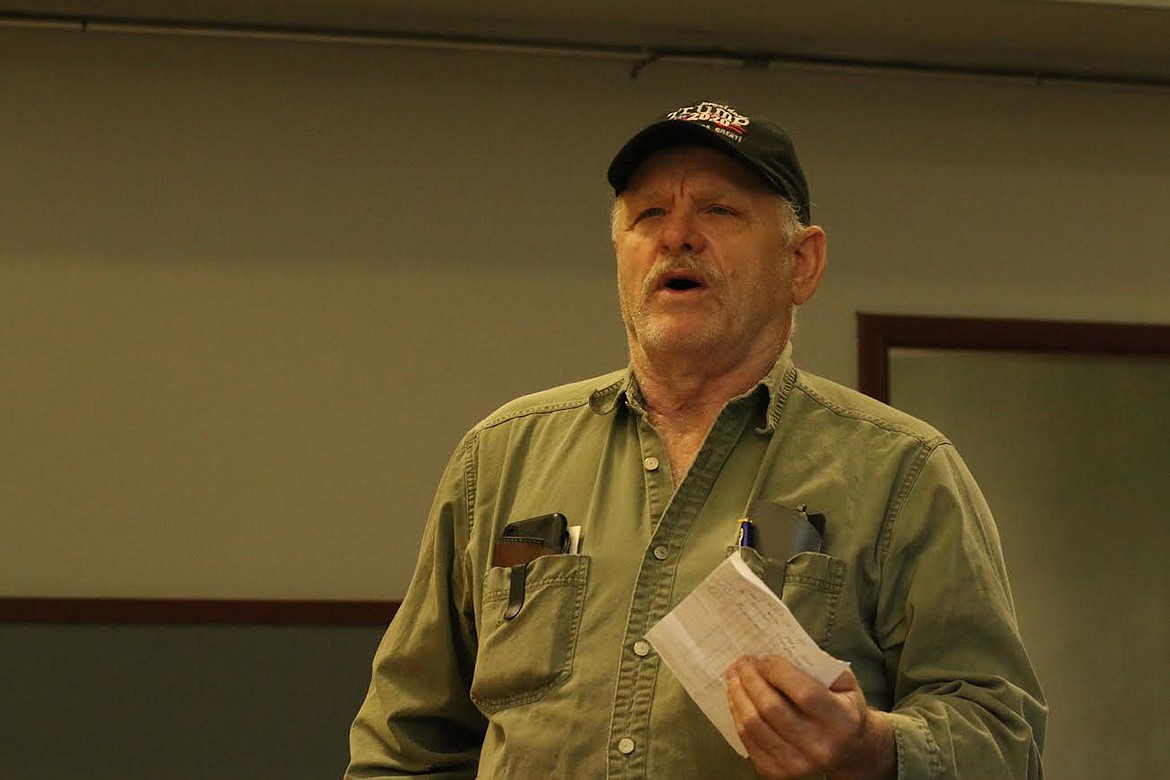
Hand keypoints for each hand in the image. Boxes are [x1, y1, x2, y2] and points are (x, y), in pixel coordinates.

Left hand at [725, 656, 894, 779]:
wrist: (851, 752)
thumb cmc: (845, 709)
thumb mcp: (845, 683)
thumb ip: (818, 666)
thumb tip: (778, 653)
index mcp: (841, 722)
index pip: (802, 693)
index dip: (777, 671)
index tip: (764, 658)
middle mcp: (819, 747)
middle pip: (771, 709)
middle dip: (750, 679)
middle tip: (742, 662)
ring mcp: (797, 764)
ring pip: (754, 725)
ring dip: (737, 695)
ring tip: (733, 675)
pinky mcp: (778, 773)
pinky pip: (748, 740)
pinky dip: (737, 714)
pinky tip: (736, 697)